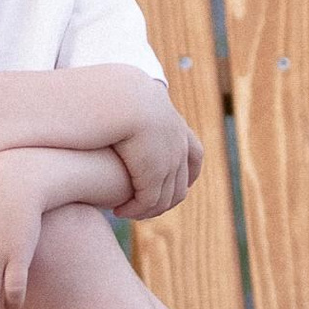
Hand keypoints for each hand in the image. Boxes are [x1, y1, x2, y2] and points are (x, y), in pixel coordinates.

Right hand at [114, 86, 203, 223]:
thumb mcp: (128, 102)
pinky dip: (135, 210)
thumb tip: (132, 111)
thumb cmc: (114, 96)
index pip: (194, 154)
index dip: (187, 173)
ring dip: (148, 209)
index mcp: (175, 124)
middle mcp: (178, 144)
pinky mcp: (153, 174)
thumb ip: (134, 109)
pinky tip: (119, 210)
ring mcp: (168, 161)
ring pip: (166, 197)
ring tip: (128, 212)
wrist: (118, 97)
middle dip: (166, 199)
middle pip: (181, 183)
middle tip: (143, 208)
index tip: (172, 183)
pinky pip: (148, 201)